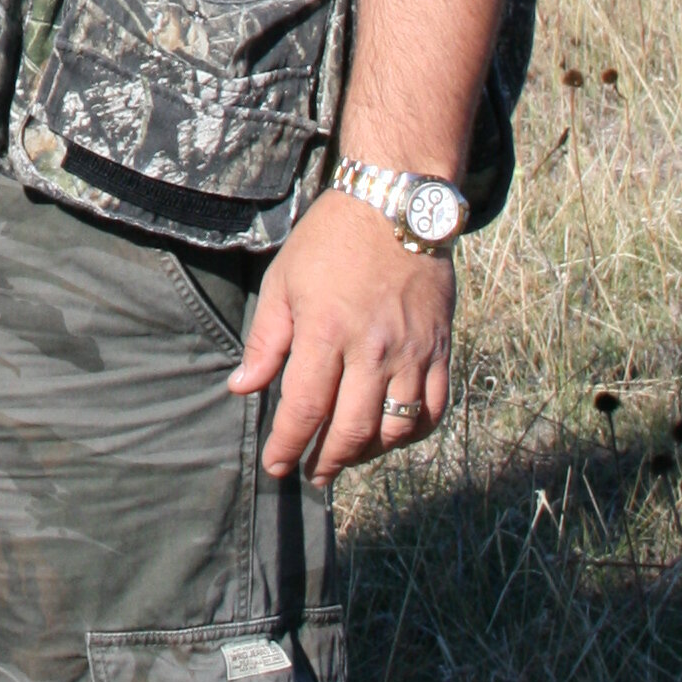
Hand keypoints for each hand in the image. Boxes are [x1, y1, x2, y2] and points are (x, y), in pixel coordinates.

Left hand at [227, 188, 451, 480]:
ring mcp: (410, 353)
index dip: (288, 445)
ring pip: (394, 429)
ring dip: (367, 454)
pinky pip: (433, 410)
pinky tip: (391, 437)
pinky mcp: (439, 350)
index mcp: (325, 331)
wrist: (394, 208)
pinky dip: (413, 434)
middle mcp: (371, 349)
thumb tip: (241, 388)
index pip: (304, 408)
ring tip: (345, 457)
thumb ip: (265, 341)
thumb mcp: (283, 282)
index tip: (277, 465)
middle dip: (326, 461)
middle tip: (311, 473)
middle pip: (351, 430)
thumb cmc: (329, 242)